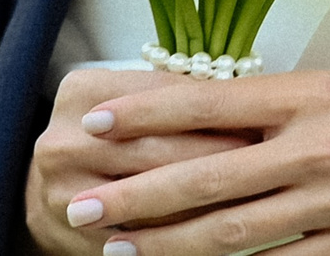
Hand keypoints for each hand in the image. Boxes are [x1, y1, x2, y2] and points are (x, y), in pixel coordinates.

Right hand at [27, 69, 254, 255]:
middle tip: (269, 162)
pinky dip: (181, 234)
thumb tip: (251, 97)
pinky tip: (218, 228)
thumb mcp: (137, 96)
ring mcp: (63, 193)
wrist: (61, 178)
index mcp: (81, 92)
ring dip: (206, 201)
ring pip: (151, 200)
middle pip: (157, 150)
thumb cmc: (115, 130)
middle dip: (218, 157)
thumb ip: (181, 95)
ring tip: (254, 196)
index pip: (161, 99)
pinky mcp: (73, 236)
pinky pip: (140, 237)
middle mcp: (63, 141)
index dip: (216, 110)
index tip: (263, 121)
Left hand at [59, 72, 329, 255]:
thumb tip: (186, 114)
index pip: (210, 100)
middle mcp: (317, 148)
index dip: (147, 111)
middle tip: (80, 204)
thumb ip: (266, 107)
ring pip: (234, 232)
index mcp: (308, 96)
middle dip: (138, 194)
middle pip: (210, 176)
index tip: (95, 120)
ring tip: (114, 248)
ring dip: (166, 245)